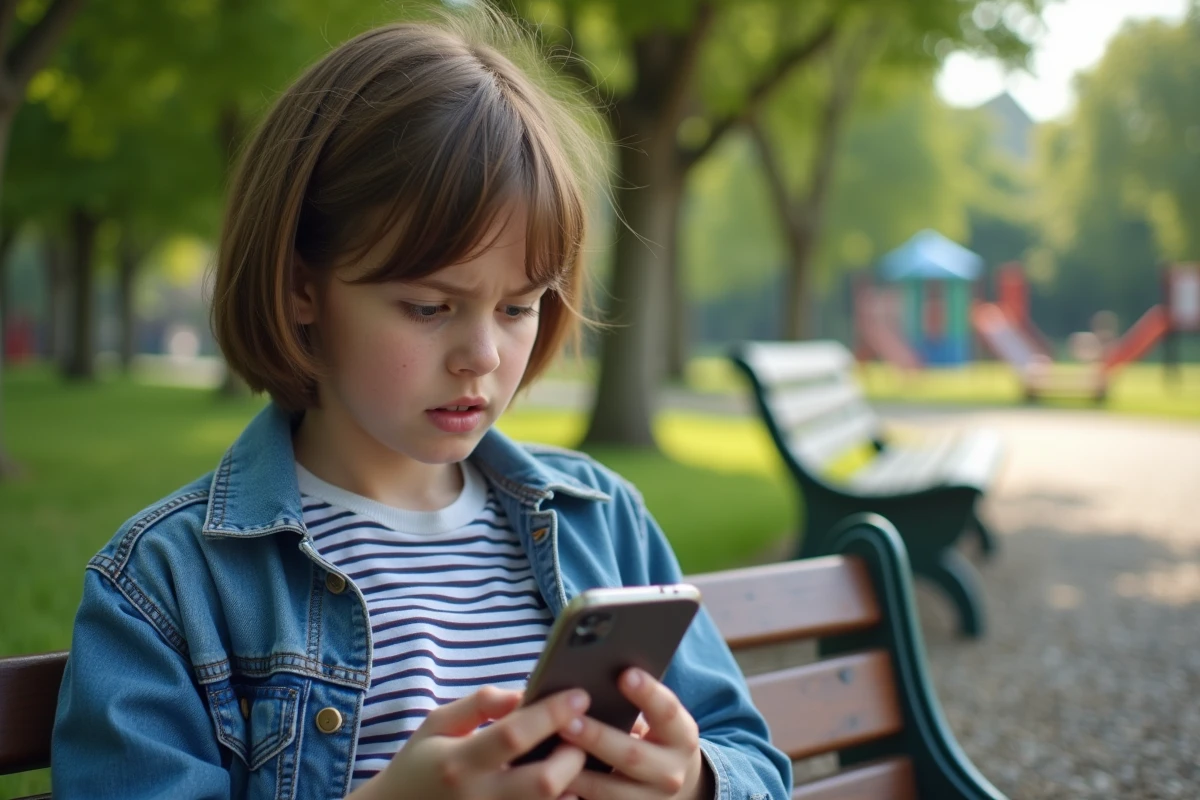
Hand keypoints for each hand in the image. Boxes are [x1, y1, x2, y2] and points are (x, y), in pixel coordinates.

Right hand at [354, 685, 591, 799]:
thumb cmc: (420, 764)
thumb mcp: (437, 724)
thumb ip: (479, 705)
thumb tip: (522, 693)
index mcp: (459, 761)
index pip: (513, 735)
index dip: (551, 713)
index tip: (580, 694)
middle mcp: (478, 797)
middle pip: (542, 783)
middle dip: (571, 757)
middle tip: (580, 736)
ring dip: (573, 785)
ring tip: (576, 760)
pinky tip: (565, 788)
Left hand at [558, 668, 712, 799]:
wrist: (675, 789)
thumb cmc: (656, 741)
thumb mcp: (660, 723)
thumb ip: (639, 703)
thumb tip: (593, 680)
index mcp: (681, 738)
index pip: (667, 712)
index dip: (648, 693)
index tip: (625, 674)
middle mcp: (670, 773)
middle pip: (632, 755)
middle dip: (597, 737)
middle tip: (566, 720)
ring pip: (609, 791)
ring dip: (577, 773)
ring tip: (549, 754)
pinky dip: (573, 796)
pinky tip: (553, 783)